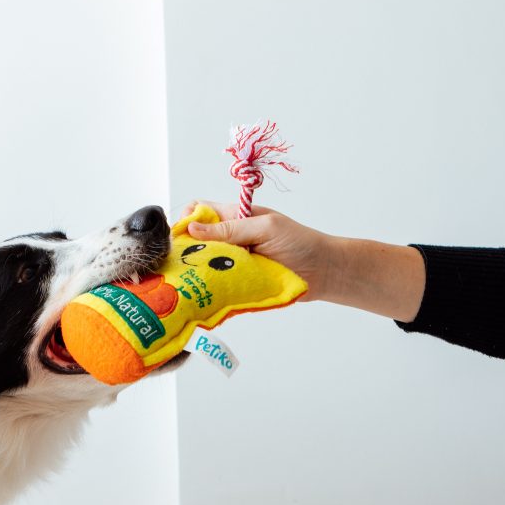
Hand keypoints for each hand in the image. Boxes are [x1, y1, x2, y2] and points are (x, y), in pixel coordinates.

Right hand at [180, 200, 425, 321]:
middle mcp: (231, 238)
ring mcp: (234, 260)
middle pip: (196, 240)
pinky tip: (202, 293)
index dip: (187, 220)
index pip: (200, 210)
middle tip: (179, 265)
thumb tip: (193, 227)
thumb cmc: (301, 243)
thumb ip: (231, 229)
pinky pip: (217, 283)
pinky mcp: (238, 281)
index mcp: (236, 216)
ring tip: (188, 281)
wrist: (325, 273)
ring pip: (204, 264)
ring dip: (197, 271)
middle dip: (186, 250)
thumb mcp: (265, 228)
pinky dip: (209, 288)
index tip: (179, 237)